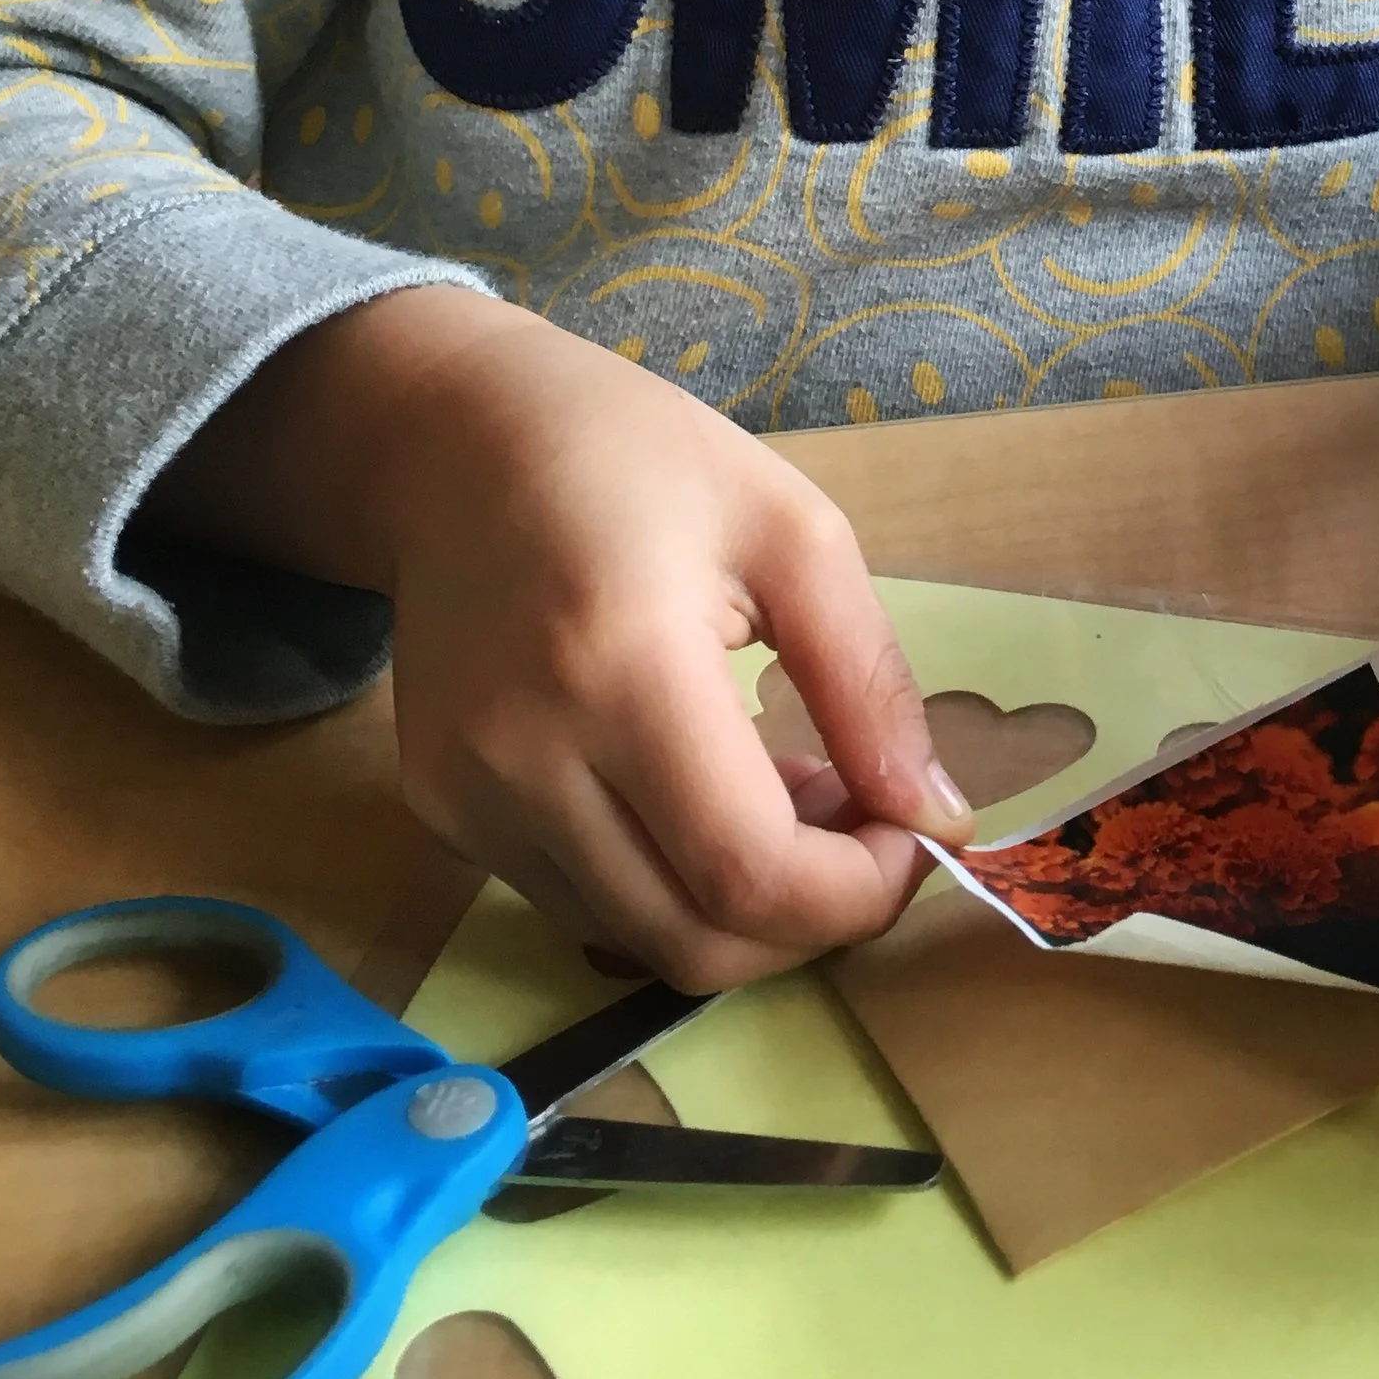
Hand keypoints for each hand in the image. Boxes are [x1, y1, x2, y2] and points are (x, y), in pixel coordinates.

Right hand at [157, 291, 969, 991]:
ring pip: (633, 939)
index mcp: (622, 666)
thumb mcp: (793, 533)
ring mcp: (466, 794)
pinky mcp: (441, 809)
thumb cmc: (639, 460)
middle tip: (865, 827)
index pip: (746, 870)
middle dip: (808, 920)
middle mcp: (523, 753)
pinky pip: (577, 900)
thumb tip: (937, 820)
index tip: (916, 841)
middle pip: (689, 939)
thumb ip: (870, 684)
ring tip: (786, 797)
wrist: (456, 440)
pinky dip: (662, 883)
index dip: (854, 895)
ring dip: (737, 907)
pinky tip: (699, 795)